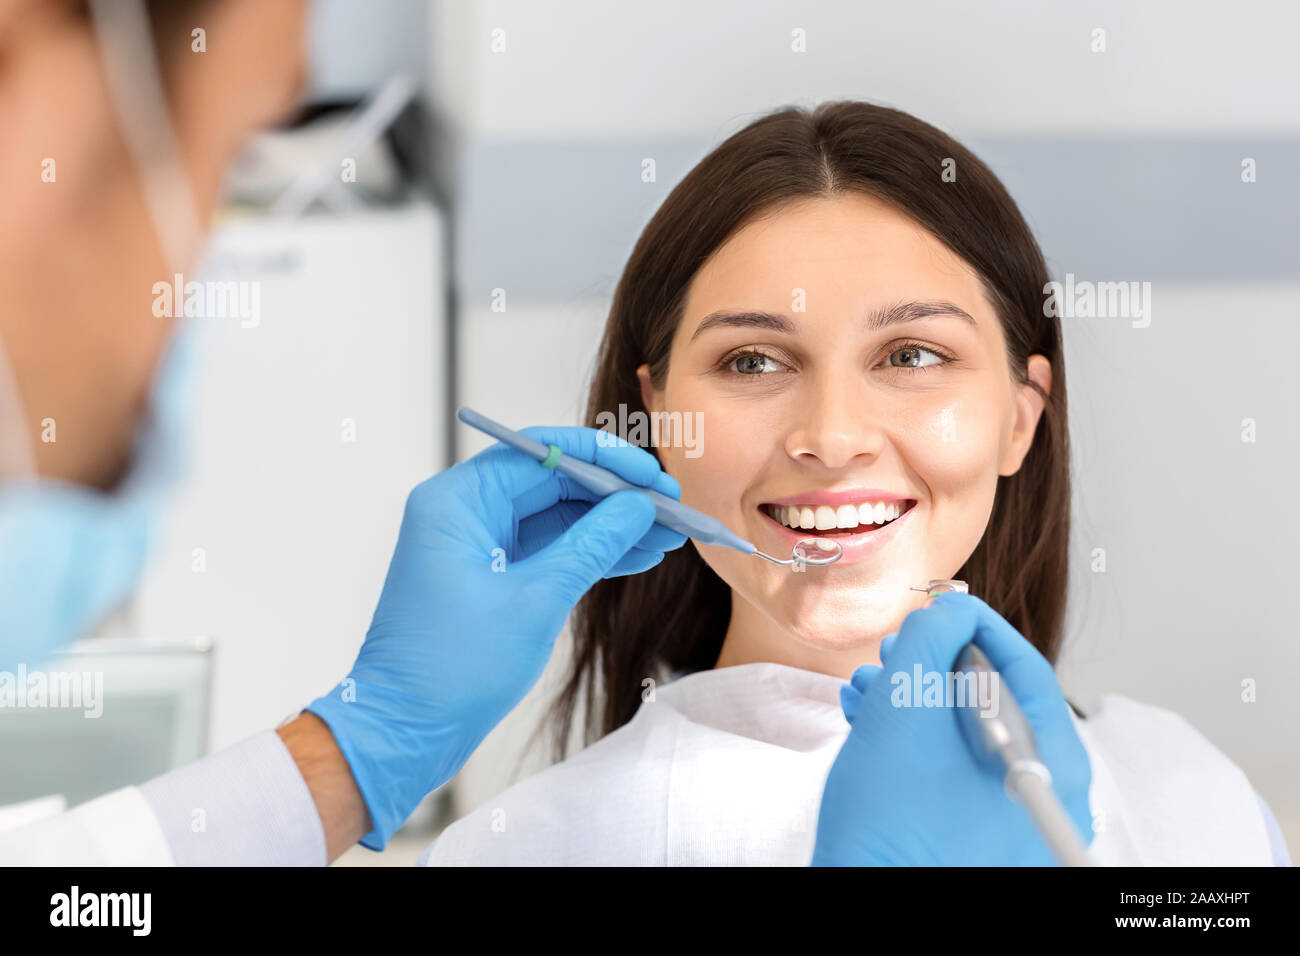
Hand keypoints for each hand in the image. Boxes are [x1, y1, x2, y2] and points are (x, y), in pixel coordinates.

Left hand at [307, 426, 684, 849]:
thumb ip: (591, 545)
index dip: (604, 460)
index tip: (652, 474)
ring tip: (667, 535)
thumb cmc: (452, 668)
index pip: (541, 453)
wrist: (405, 731)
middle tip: (671, 506)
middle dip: (614, 495)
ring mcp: (477, 544)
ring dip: (610, 527)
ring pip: (555, 517)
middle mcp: (464, 512)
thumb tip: (638, 508)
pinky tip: (637, 556)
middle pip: (552, 482)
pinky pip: (548, 549)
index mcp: (458, 501)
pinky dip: (589, 554)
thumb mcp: (536, 601)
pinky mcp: (490, 576)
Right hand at [812, 591, 1092, 865]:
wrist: (858, 896)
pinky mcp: (977, 838)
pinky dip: (917, 740)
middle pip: (997, 703)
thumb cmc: (888, 818)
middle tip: (895, 651)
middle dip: (934, 666)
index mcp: (1052, 765)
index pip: (1026, 670)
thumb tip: (949, 612)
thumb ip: (931, 639)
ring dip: (914, 699)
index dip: (976, 627)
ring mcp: (1014, 824)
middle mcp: (1046, 797)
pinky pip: (956, 770)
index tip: (941, 608)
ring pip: (968, 736)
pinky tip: (872, 722)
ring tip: (868, 688)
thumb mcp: (905, 704)